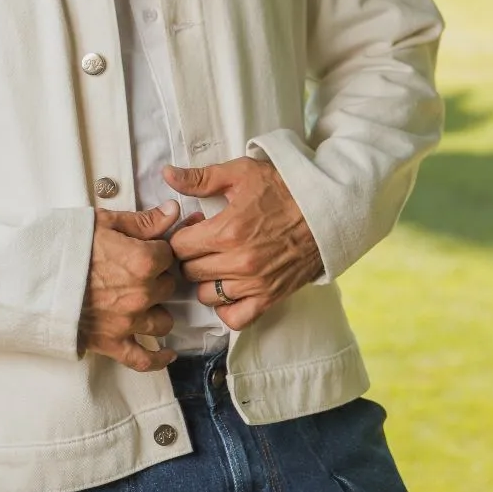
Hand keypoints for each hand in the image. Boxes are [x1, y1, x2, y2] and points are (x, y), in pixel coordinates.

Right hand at [78, 200, 203, 371]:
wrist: (29, 275)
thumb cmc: (63, 244)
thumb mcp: (104, 222)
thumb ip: (143, 221)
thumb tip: (173, 211)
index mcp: (142, 261)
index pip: (169, 255)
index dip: (157, 250)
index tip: (146, 249)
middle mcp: (141, 294)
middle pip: (167, 287)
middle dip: (156, 278)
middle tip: (136, 271)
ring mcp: (127, 321)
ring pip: (163, 321)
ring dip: (156, 311)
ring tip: (143, 302)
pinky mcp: (111, 343)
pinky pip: (144, 359)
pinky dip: (158, 358)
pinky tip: (167, 353)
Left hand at [162, 158, 322, 330]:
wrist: (326, 209)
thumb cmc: (283, 188)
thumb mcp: (241, 173)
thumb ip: (200, 178)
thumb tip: (167, 175)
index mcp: (227, 230)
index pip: (179, 246)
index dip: (181, 235)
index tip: (193, 227)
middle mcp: (238, 262)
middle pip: (189, 271)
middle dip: (190, 256)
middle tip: (204, 243)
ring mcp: (255, 283)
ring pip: (206, 295)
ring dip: (205, 280)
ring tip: (216, 263)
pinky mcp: (270, 297)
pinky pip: (235, 318)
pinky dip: (226, 308)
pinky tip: (228, 289)